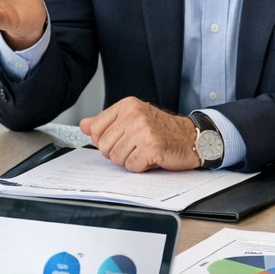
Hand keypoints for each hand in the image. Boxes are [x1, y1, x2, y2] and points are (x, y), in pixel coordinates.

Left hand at [81, 98, 201, 171]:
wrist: (190, 138)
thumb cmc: (162, 130)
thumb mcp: (133, 119)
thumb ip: (106, 122)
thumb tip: (84, 125)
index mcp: (127, 106)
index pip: (95, 129)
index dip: (104, 140)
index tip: (120, 139)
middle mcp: (134, 115)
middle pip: (103, 146)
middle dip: (117, 152)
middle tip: (135, 147)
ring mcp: (143, 131)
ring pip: (116, 158)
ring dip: (129, 160)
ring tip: (143, 152)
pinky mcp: (151, 148)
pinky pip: (131, 166)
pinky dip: (140, 167)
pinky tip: (150, 158)